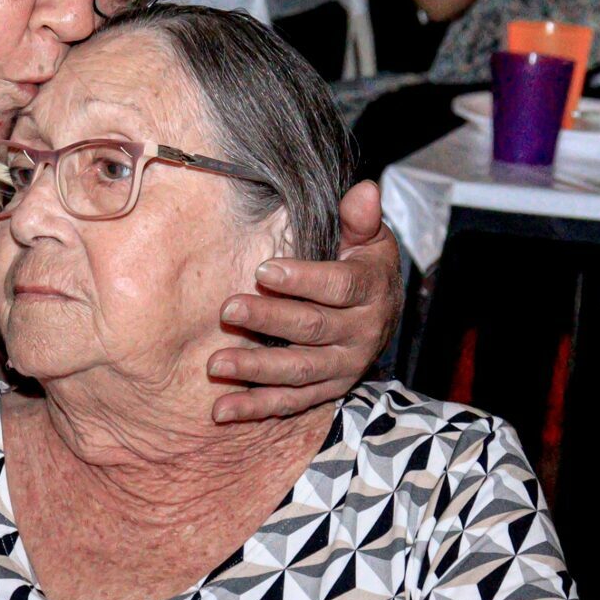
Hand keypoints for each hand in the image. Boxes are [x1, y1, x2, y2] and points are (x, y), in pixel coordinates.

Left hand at [207, 181, 402, 421]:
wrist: (383, 312)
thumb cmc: (363, 263)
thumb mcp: (368, 237)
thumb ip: (359, 217)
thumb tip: (365, 189)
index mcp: (371, 291)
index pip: (339, 287)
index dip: (303, 280)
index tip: (263, 270)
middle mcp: (362, 334)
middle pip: (312, 329)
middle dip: (268, 321)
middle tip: (228, 311)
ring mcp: (344, 367)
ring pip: (299, 372)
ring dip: (256, 370)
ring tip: (216, 363)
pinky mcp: (327, 390)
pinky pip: (291, 403)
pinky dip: (255, 408)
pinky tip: (221, 410)